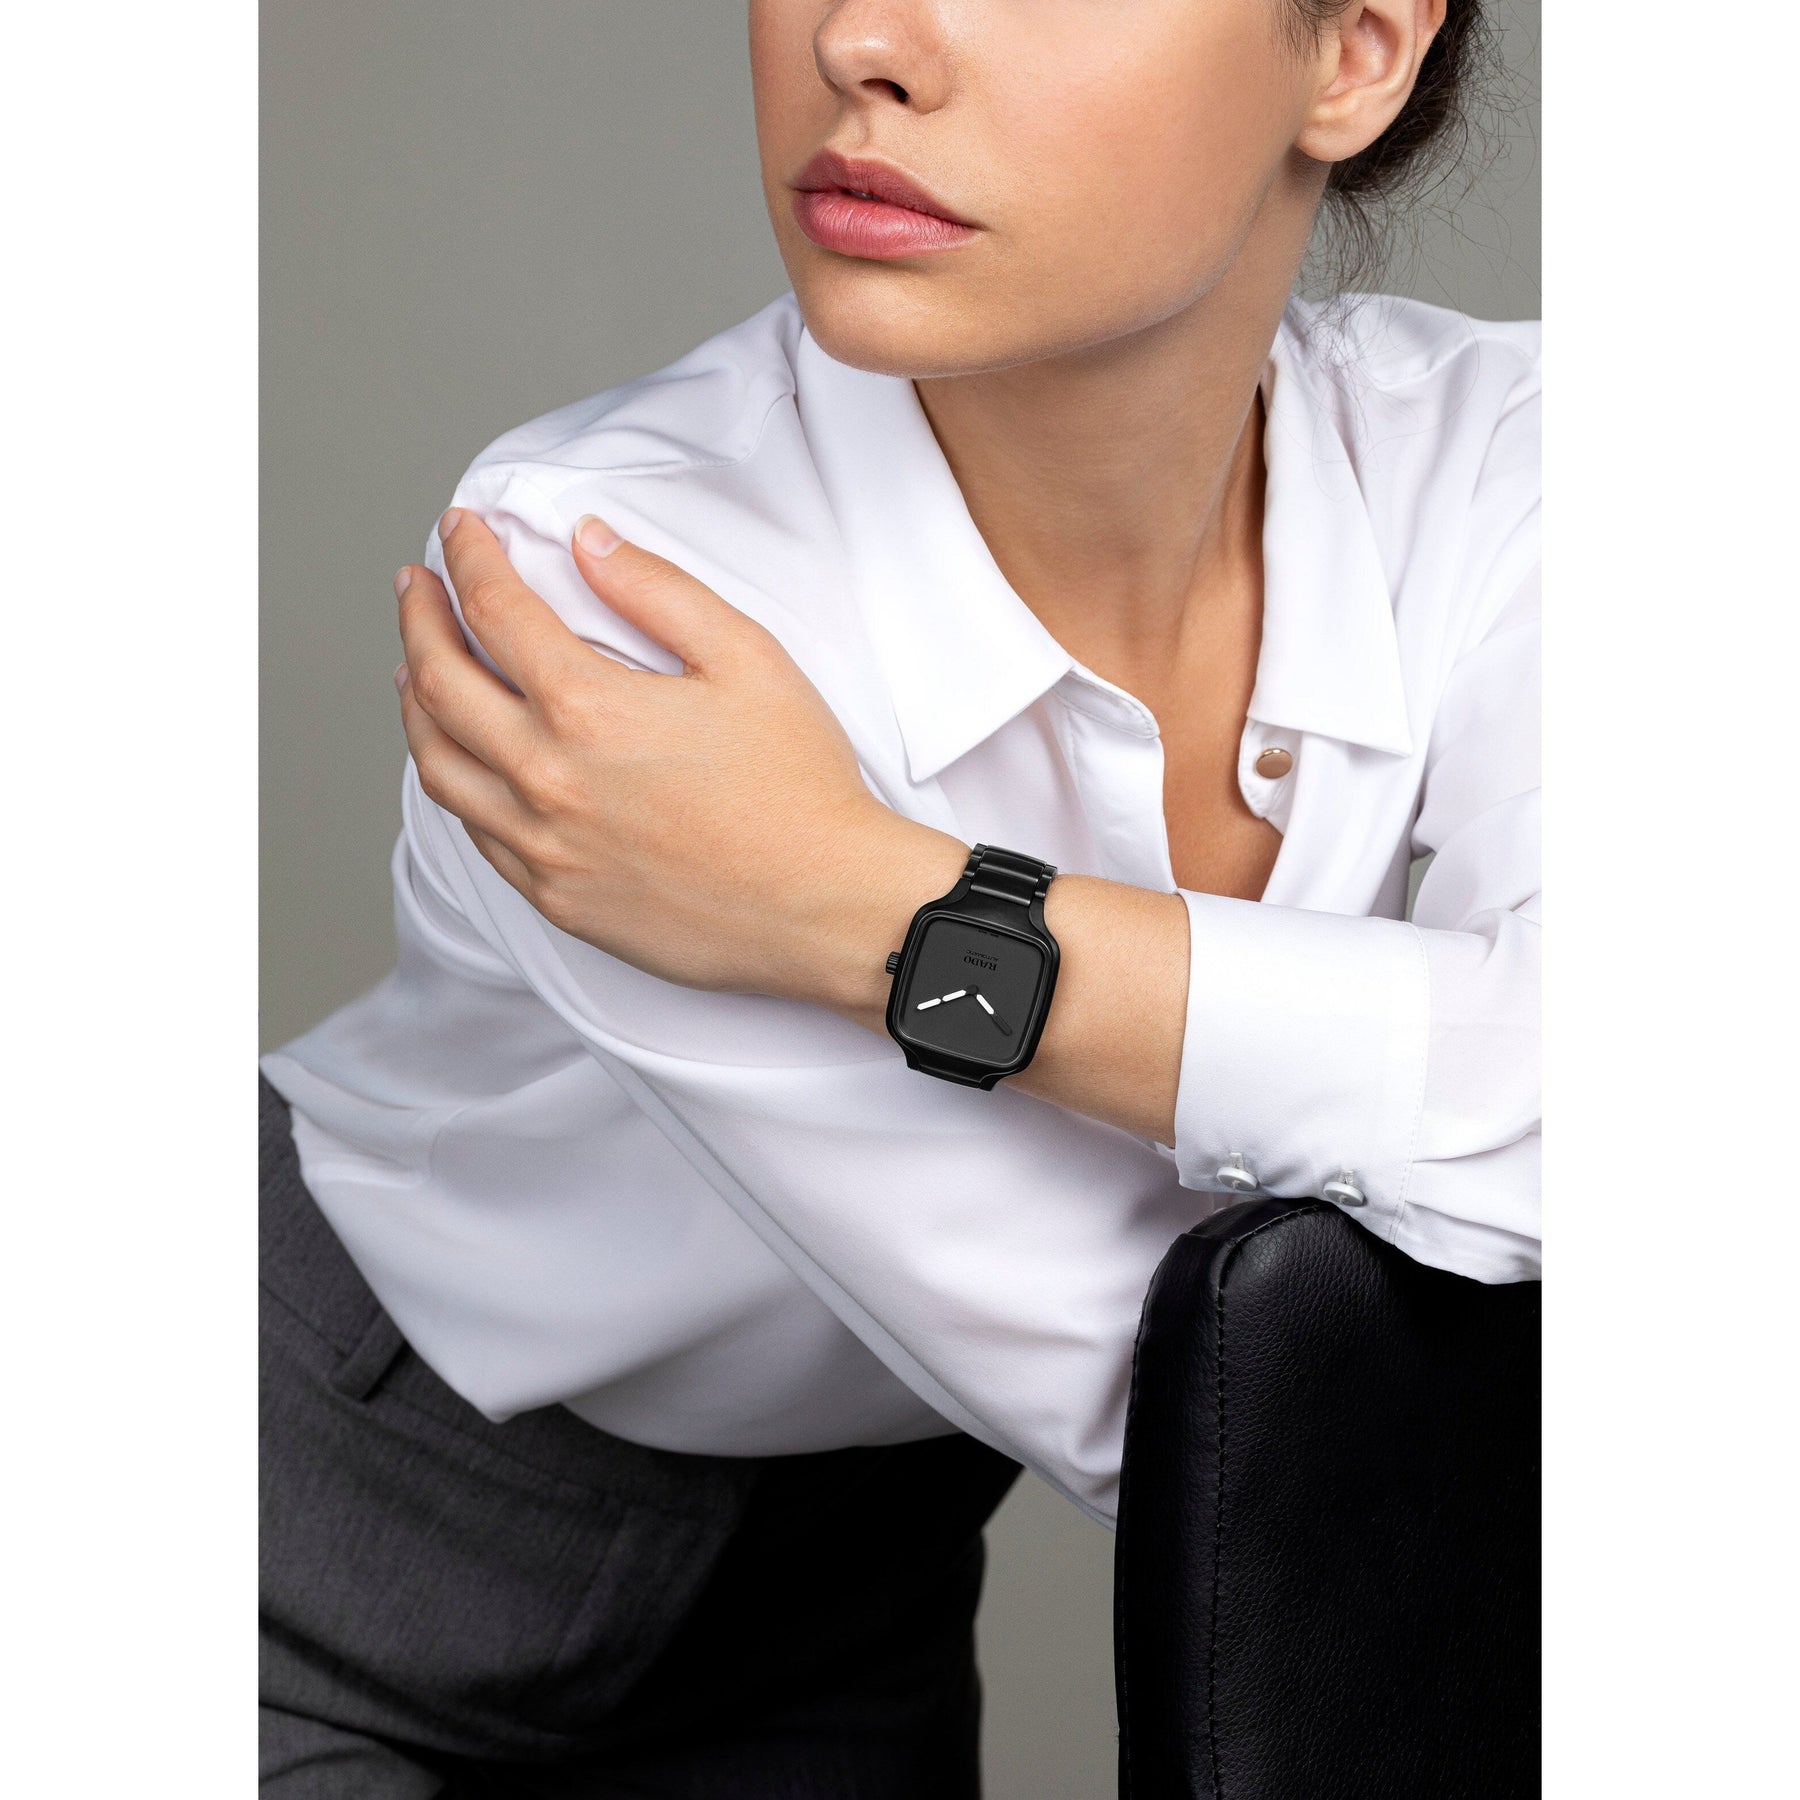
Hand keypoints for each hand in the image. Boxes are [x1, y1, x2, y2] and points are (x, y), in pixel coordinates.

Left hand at [395, 508, 966, 1006]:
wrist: (827, 908)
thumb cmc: (801, 788)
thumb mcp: (748, 658)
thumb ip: (659, 591)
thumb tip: (588, 544)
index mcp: (588, 708)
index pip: (494, 610)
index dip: (468, 557)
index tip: (459, 530)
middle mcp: (546, 779)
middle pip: (439, 684)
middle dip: (419, 620)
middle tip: (417, 587)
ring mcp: (544, 847)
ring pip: (439, 767)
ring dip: (416, 706)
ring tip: (417, 671)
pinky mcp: (558, 899)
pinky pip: (478, 834)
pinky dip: (457, 783)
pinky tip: (468, 762)